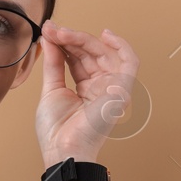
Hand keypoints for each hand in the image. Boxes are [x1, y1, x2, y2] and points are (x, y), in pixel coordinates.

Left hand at [35, 22, 139, 164]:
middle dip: (72, 38)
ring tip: (64, 33)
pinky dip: (122, 45)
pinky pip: (131, 62)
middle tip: (53, 30)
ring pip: (105, 53)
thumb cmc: (57, 131)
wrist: (62, 150)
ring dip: (84, 39)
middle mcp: (101, 87)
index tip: (49, 31)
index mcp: (86, 88)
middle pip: (91, 53)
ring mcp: (113, 88)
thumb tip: (50, 38)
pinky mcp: (122, 91)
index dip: (65, 42)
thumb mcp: (52, 88)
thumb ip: (54, 63)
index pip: (79, 57)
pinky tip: (105, 34)